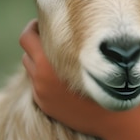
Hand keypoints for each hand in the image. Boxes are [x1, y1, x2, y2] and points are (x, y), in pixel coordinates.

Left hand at [19, 19, 139, 139]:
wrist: (112, 116)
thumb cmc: (107, 79)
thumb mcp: (90, 54)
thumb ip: (71, 41)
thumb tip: (65, 25)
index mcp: (48, 63)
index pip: (27, 38)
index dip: (33, 27)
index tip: (42, 23)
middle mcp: (40, 78)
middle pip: (26, 52)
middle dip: (35, 43)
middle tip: (48, 37)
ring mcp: (40, 93)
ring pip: (31, 68)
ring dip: (39, 61)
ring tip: (59, 57)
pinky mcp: (44, 104)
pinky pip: (37, 84)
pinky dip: (45, 78)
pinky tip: (63, 76)